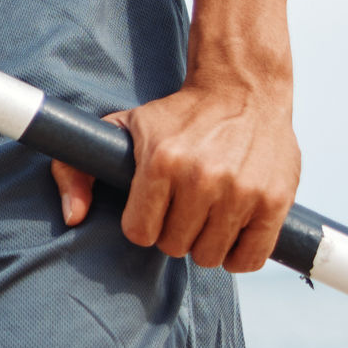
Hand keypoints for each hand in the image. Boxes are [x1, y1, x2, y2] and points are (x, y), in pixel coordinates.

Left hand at [52, 80, 299, 271]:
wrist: (244, 88)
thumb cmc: (178, 115)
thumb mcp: (122, 127)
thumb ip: (77, 168)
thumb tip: (73, 218)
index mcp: (161, 161)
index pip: (140, 233)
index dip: (145, 223)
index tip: (155, 207)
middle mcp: (201, 178)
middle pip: (175, 247)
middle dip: (175, 232)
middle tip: (185, 208)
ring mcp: (241, 191)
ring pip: (210, 256)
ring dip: (207, 243)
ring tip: (209, 215)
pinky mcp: (274, 201)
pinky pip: (250, 259)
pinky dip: (239, 255)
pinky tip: (233, 232)